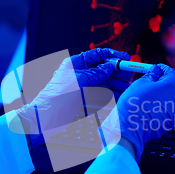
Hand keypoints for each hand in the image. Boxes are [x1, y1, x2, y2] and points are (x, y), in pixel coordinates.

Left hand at [16, 48, 130, 141]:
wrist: (46, 118)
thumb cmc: (56, 96)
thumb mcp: (79, 80)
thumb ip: (96, 73)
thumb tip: (109, 67)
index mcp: (74, 64)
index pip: (96, 55)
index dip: (112, 56)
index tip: (125, 59)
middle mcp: (79, 74)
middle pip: (102, 69)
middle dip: (116, 71)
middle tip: (128, 75)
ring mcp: (82, 88)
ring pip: (103, 83)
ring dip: (115, 84)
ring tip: (127, 87)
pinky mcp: (84, 101)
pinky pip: (100, 95)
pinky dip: (110, 95)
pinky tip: (119, 95)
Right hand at [101, 64, 174, 161]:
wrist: (131, 128)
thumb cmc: (134, 104)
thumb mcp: (141, 83)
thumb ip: (152, 75)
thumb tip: (156, 71)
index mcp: (173, 85)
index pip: (171, 72)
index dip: (162, 69)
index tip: (155, 69)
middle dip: (165, 81)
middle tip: (152, 81)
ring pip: (173, 98)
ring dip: (165, 94)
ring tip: (150, 95)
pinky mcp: (173, 121)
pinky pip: (170, 109)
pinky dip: (163, 106)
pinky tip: (152, 107)